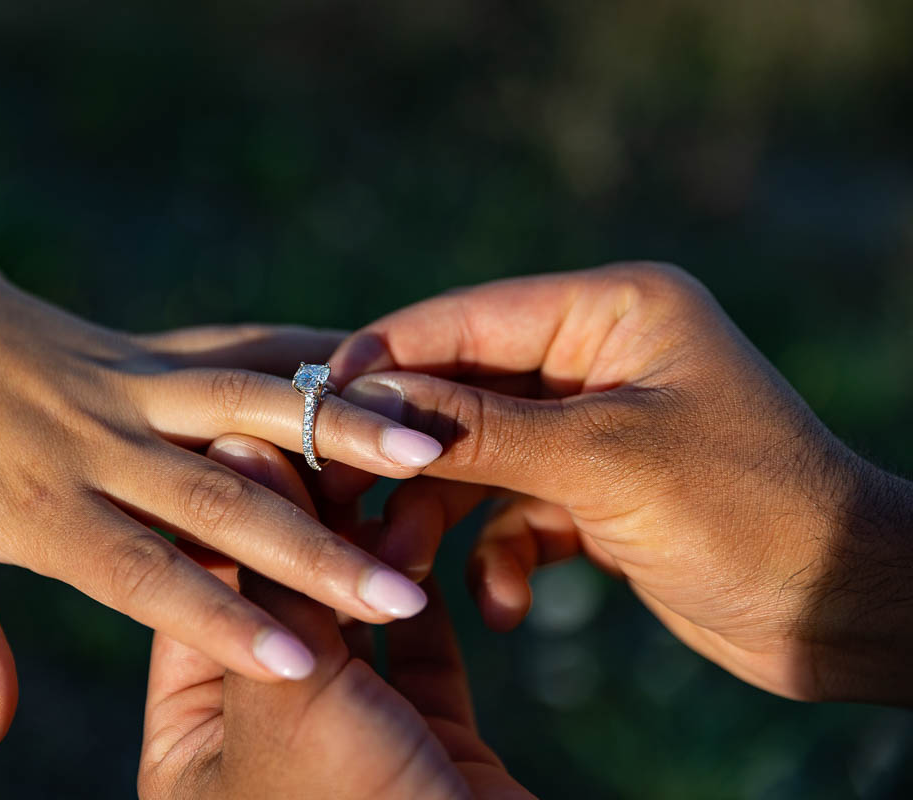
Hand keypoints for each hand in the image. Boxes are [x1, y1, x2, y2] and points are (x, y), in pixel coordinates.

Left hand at [0, 227, 441, 759]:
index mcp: (41, 507)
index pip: (143, 573)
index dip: (221, 622)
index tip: (303, 664)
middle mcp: (100, 444)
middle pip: (220, 500)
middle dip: (316, 551)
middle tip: (399, 593)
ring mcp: (133, 386)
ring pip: (250, 407)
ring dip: (337, 431)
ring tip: (424, 451)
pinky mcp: (155, 347)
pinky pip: (243, 347)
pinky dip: (315, 355)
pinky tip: (386, 364)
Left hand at [140, 435, 531, 799]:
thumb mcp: (286, 698)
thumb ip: (263, 575)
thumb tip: (233, 447)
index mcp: (188, 740)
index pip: (193, 591)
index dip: (230, 504)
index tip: (264, 419)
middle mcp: (261, 734)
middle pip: (278, 595)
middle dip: (311, 514)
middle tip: (338, 425)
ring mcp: (347, 739)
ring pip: (354, 616)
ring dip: (375, 547)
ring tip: (394, 464)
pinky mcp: (427, 743)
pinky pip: (422, 651)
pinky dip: (429, 592)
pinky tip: (434, 522)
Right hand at [329, 262, 912, 704]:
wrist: (841, 609)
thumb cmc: (748, 513)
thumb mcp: (603, 463)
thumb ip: (481, 430)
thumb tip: (370, 402)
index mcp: (611, 311)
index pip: (468, 319)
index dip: (386, 357)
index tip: (314, 403)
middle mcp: (595, 358)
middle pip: (462, 392)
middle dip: (408, 456)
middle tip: (344, 504)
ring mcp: (592, 427)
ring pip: (479, 458)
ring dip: (441, 517)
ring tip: (404, 572)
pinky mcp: (593, 490)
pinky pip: (515, 512)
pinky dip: (500, 558)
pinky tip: (504, 607)